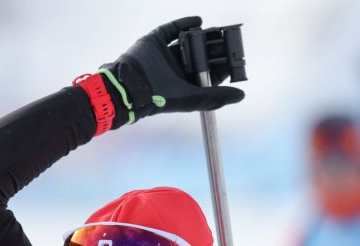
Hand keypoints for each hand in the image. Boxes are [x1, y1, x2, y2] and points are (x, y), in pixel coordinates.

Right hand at [100, 16, 244, 122]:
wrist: (131, 86)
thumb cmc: (160, 98)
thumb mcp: (192, 98)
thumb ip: (216, 96)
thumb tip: (241, 95)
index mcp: (185, 85)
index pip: (208, 73)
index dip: (222, 66)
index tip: (235, 59)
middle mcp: (177, 70)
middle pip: (200, 56)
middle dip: (213, 49)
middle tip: (227, 40)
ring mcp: (166, 55)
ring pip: (188, 42)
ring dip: (202, 36)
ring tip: (216, 31)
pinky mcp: (156, 42)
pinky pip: (172, 29)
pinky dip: (185, 24)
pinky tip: (198, 21)